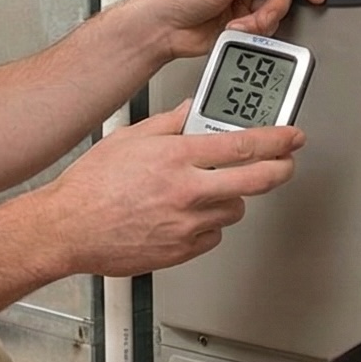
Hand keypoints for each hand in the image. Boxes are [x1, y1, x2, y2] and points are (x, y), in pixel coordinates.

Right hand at [44, 103, 302, 277]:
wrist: (68, 228)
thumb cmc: (90, 186)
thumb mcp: (129, 138)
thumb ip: (167, 123)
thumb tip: (190, 111)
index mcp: (176, 157)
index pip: (243, 145)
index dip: (277, 140)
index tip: (291, 137)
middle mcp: (187, 191)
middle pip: (256, 181)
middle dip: (280, 170)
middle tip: (285, 164)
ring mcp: (187, 224)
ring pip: (235, 210)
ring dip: (232, 198)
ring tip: (210, 191)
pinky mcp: (181, 250)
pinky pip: (212, 236)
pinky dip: (208, 224)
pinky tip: (187, 215)